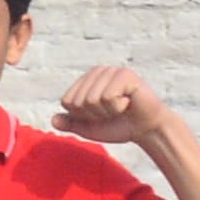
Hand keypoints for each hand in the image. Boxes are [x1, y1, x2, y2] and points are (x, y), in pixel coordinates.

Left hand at [48, 63, 169, 147]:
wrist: (146, 129)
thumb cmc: (118, 125)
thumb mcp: (90, 128)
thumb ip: (71, 123)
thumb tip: (53, 120)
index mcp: (85, 81)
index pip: (67, 102)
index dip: (82, 116)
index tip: (99, 115)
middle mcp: (96, 72)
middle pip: (78, 101)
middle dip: (95, 115)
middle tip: (113, 112)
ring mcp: (110, 71)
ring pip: (92, 99)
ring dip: (108, 111)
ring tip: (121, 106)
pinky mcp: (125, 74)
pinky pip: (108, 97)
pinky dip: (118, 107)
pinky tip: (129, 102)